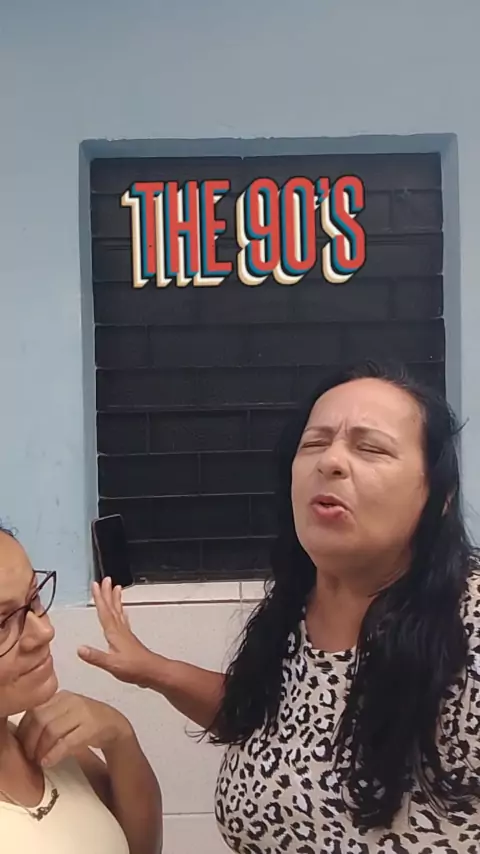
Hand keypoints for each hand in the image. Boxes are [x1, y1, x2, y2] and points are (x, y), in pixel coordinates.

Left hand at [16, 690, 131, 767]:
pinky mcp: (92, 727)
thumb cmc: (83, 722)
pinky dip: (54, 753)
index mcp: (60, 696)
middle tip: (29, 756)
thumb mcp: (63, 714)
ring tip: (38, 760)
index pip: (33, 709)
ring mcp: (82, 712)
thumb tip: (21, 736)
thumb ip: (45, 718)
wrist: (114, 724)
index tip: (21, 745)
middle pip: (40, 719)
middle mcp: (70, 700)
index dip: (24, 730)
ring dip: (41, 749)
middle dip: (30, 741)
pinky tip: (48, 762)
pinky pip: (68, 741)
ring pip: (52, 729)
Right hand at [78, 578, 158, 687]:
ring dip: (115, 599)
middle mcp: (120, 630)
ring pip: (118, 611)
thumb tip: (79, 648)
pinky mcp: (129, 639)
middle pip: (112, 608)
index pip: (104, 612)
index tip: (96, 585)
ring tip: (115, 588)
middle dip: (107, 593)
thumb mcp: (112, 664)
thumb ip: (95, 657)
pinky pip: (123, 620)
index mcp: (114, 633)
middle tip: (106, 579)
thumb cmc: (134, 668)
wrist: (152, 671)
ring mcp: (126, 633)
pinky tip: (123, 612)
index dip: (99, 598)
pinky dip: (121, 613)